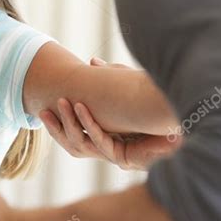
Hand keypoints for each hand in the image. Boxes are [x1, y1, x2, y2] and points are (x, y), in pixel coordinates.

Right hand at [40, 57, 181, 169]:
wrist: (176, 117)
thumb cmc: (152, 102)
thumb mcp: (126, 87)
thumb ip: (110, 76)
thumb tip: (93, 61)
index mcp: (105, 138)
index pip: (72, 136)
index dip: (57, 124)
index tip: (44, 108)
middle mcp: (108, 151)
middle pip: (72, 144)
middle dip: (55, 126)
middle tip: (43, 110)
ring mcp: (115, 156)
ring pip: (81, 145)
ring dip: (68, 124)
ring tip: (60, 103)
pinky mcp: (125, 158)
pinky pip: (100, 142)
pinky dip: (89, 125)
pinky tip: (81, 107)